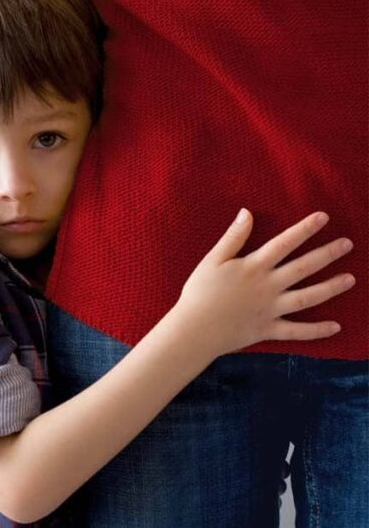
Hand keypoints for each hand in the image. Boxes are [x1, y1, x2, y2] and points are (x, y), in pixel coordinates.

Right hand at [173, 209, 354, 356]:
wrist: (194, 329)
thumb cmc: (199, 293)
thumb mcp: (212, 260)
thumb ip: (233, 237)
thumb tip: (246, 212)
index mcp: (254, 267)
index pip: (284, 243)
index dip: (304, 229)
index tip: (324, 217)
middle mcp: (268, 287)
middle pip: (303, 268)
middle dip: (327, 254)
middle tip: (347, 244)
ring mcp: (271, 309)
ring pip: (308, 298)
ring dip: (331, 288)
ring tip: (350, 279)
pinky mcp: (269, 329)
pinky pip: (297, 331)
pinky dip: (316, 330)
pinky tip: (336, 326)